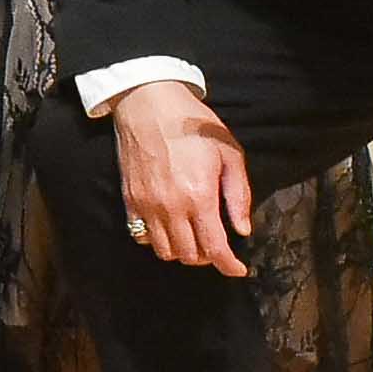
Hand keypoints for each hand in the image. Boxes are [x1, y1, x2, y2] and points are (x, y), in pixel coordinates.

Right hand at [110, 78, 253, 278]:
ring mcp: (147, 205)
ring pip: (165, 251)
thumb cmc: (193, 124)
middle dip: (208, 257)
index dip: (229, 266)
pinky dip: (158, 240)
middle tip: (217, 245)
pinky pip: (141, 236)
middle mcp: (171, 207)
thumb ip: (238, 195)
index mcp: (199, 196)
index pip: (214, 249)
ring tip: (194, 238)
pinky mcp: (130, 199)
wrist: (148, 103)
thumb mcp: (229, 153)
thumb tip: (242, 229)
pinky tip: (169, 227)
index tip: (238, 269)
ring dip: (183, 252)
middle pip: (190, 255)